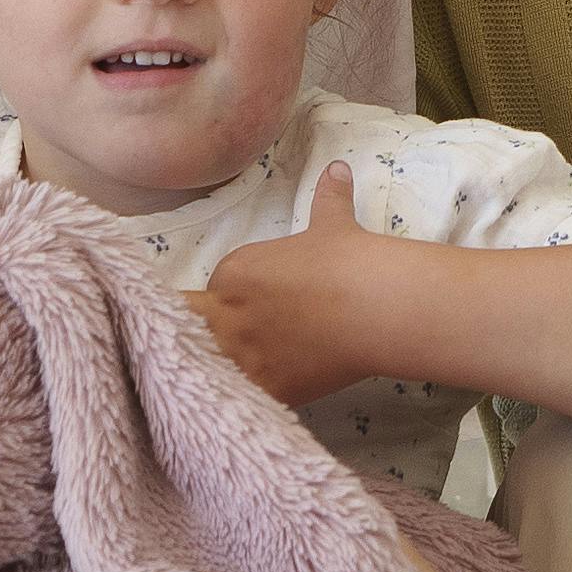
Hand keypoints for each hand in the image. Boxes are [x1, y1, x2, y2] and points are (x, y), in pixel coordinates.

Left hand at [191, 166, 413, 414]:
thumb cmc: (351, 260)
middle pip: (194, 326)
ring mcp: (243, 352)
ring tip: (214, 378)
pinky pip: (232, 397)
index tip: (246, 308)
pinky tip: (240, 402)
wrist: (376, 305)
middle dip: (202, 333)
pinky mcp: (263, 385)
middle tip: (216, 343)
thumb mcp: (332, 223)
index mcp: (236, 271)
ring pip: (203, 363)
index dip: (227, 301)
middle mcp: (228, 311)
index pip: (214, 289)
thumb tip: (337, 169)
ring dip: (209, 367)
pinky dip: (235, 400)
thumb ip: (326, 198)